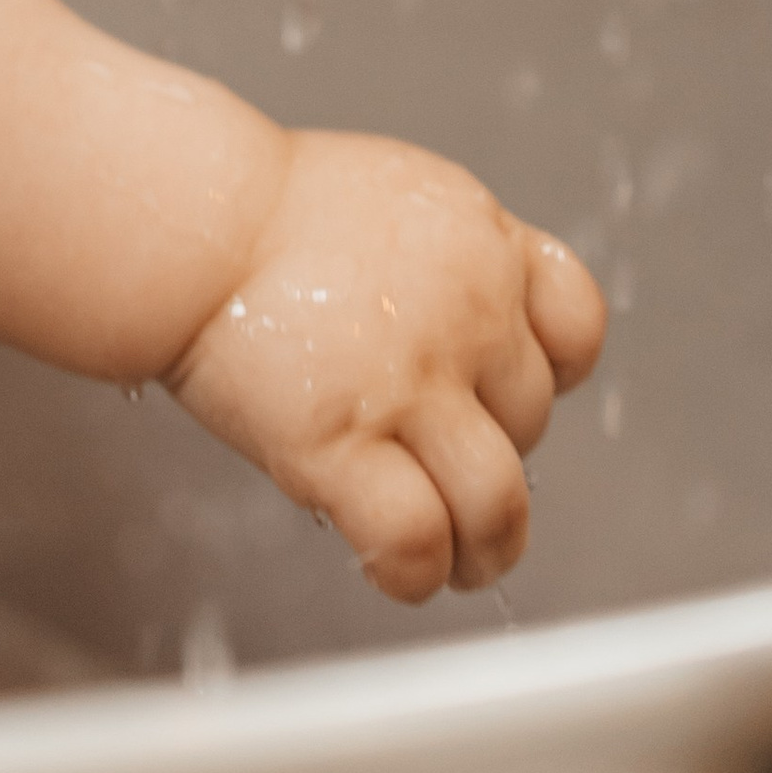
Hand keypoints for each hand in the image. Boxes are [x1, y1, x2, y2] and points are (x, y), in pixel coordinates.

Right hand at [166, 133, 604, 603]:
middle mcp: (468, 310)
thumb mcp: (391, 197)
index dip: (554, 372)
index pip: (576, 323)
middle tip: (451, 482)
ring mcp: (410, 380)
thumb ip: (443, 261)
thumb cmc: (264, 211)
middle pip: (532, 421)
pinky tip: (398, 573)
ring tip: (463, 565)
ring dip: (488, 550)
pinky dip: (417, 574)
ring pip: (498, 502)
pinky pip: (416, 539)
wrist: (195, 222)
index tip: (510, 396)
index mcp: (480, 239)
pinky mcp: (342, 440)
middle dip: (494, 457)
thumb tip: (461, 329)